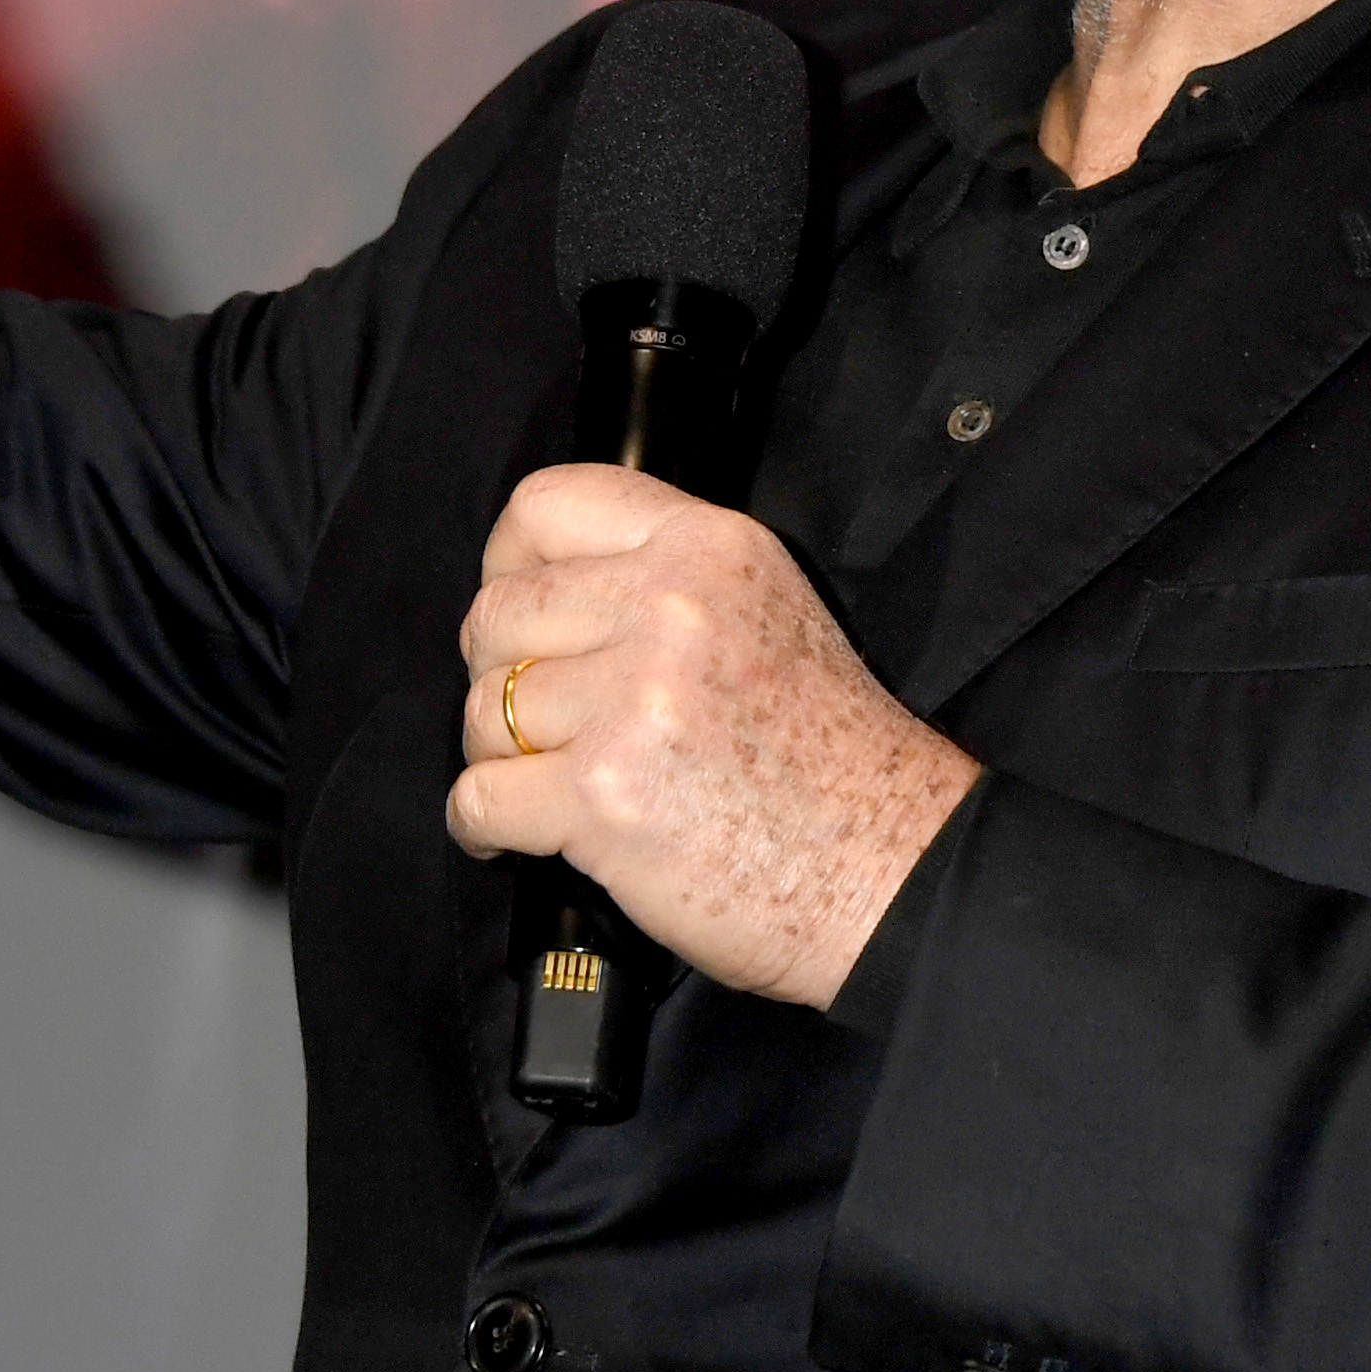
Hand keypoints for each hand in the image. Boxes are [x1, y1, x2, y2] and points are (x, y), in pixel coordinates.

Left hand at [447, 465, 977, 1008]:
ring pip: (486, 708)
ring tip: (543, 785)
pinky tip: (514, 836)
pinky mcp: (602, 794)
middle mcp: (668, 607)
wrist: (892, 868)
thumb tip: (554, 591)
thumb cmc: (835, 759)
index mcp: (710, 547)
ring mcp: (632, 700)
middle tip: (535, 721)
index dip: (507, 559)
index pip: (549, 503)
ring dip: (498, 756)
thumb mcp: (771, 610)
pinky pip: (478, 796)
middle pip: (500, 613)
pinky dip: (482, 826)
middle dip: (500, 674)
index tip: (516, 608)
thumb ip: (670, 580)